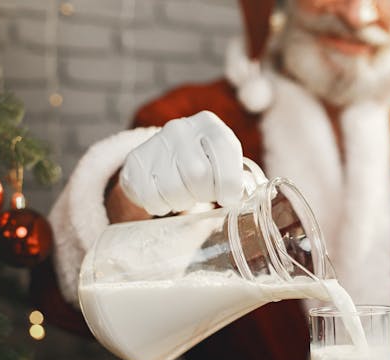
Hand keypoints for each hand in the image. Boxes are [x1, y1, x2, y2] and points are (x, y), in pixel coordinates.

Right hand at [119, 110, 243, 215]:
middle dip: (204, 194)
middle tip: (203, 195)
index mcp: (210, 125)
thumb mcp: (224, 161)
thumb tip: (254, 195)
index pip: (224, 153)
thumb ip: (240, 176)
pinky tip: (165, 196)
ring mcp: (155, 143)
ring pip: (175, 190)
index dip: (230, 183)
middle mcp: (181, 128)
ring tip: (184, 195)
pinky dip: (162, 205)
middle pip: (198, 175)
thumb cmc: (203, 165)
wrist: (160, 159)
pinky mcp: (135, 162)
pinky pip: (153, 197)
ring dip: (183, 202)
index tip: (228, 198)